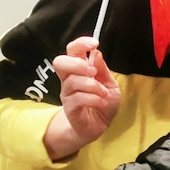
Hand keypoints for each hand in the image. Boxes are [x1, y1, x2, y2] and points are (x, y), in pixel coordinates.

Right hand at [43, 36, 121, 159]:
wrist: (99, 126)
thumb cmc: (103, 102)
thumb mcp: (110, 84)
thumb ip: (102, 69)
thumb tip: (96, 52)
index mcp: (80, 69)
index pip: (72, 50)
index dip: (80, 44)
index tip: (94, 43)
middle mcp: (70, 79)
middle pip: (59, 62)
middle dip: (76, 63)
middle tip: (92, 72)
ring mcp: (68, 93)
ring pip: (73, 81)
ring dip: (93, 86)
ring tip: (104, 94)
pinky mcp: (69, 108)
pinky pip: (78, 99)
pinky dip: (93, 99)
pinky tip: (101, 102)